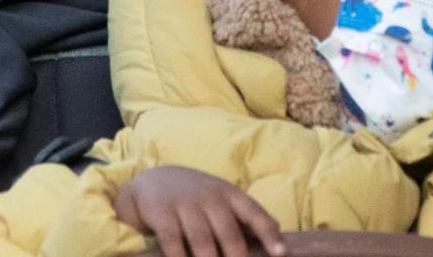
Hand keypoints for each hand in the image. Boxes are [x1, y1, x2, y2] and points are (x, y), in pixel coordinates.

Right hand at [113, 166, 285, 256]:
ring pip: (203, 242)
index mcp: (230, 195)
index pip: (254, 213)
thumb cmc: (196, 199)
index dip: (269, 234)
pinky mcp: (161, 213)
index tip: (281, 254)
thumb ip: (244, 220)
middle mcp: (210, 198)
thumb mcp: (221, 200)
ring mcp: (185, 204)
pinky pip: (173, 242)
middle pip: (229, 234)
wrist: (152, 182)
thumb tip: (278, 246)